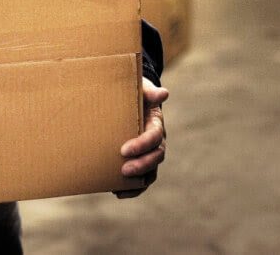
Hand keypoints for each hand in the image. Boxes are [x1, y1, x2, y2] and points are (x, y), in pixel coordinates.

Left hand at [115, 77, 168, 198]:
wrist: (129, 100)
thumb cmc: (133, 92)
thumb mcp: (139, 87)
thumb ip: (148, 91)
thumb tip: (163, 93)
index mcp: (155, 123)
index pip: (154, 136)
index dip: (142, 145)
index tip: (124, 150)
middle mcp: (156, 141)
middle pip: (155, 157)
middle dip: (141, 165)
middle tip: (123, 170)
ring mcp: (149, 152)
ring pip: (151, 170)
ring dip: (138, 180)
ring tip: (119, 186)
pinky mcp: (140, 160)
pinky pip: (142, 178)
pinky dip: (133, 188)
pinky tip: (117, 192)